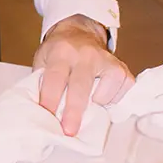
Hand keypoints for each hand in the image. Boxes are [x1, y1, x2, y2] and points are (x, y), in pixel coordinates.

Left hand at [33, 17, 132, 137]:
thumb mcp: (43, 59)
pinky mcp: (122, 68)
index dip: (50, 99)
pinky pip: (120, 94)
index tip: (47, 117)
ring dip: (94, 107)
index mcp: (61, 52)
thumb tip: (41, 113)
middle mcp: (85, 54)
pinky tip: (101, 95)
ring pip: (103, 94)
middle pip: (80, 87)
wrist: (80, 31)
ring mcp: (106, 60)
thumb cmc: (59, 51)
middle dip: (74, 112)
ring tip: (86, 103)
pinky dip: (110, 101)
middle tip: (69, 131)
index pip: (54, 78)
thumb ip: (41, 82)